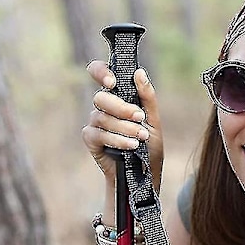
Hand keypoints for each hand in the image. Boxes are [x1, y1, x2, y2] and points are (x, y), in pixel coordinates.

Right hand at [82, 61, 163, 189]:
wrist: (145, 173)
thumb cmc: (148, 145)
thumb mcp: (153, 120)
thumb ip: (147, 97)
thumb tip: (139, 72)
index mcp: (117, 96)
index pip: (99, 72)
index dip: (100, 72)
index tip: (113, 82)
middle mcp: (103, 107)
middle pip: (100, 97)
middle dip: (122, 108)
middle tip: (140, 117)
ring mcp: (95, 123)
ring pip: (102, 117)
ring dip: (124, 127)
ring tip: (140, 137)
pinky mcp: (91, 140)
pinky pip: (98, 134)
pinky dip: (116, 140)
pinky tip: (130, 146)